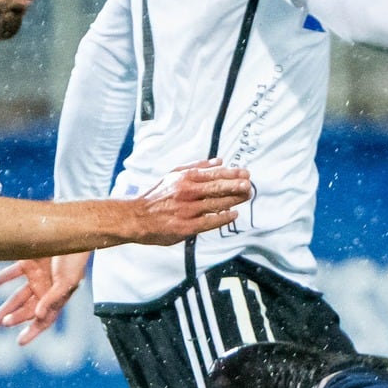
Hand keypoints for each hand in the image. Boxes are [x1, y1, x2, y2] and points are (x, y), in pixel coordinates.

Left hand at [0, 253, 88, 345]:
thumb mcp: (67, 281)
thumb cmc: (74, 258)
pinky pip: (12, 273)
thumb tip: (39, 316)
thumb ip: (53, 299)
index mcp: (56, 297)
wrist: (72, 231)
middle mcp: (45, 290)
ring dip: (6, 306)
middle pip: (27, 310)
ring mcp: (37, 277)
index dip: (33, 331)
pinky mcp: (29, 262)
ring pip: (18, 296)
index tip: (20, 342)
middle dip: (14, 318)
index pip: (44, 320)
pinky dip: (2, 279)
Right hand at [127, 159, 250, 245]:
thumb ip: (197, 167)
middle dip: (237, 186)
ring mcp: (187, 210)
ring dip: (234, 200)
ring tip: (246, 197)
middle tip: (250, 185)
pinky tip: (233, 214)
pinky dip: (223, 217)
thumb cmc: (157, 196)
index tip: (246, 173)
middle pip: (218, 187)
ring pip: (216, 203)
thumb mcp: (174, 175)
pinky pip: (209, 221)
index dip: (232, 174)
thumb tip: (219, 161)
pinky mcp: (186, 227)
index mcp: (185, 178)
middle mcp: (187, 192)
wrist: (138, 218)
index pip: (214, 174)